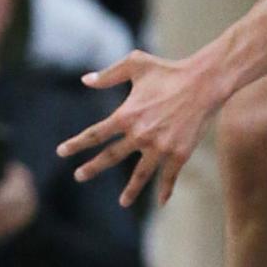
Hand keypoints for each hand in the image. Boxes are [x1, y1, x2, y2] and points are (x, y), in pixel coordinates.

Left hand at [57, 50, 218, 207]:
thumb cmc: (169, 70)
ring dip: (131, 190)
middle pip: (112, 157)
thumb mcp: (136, 63)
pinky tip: (161, 201)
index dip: (77, 144)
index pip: (95, 134)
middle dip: (93, 168)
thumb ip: (109, 74)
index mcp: (127, 115)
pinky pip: (169, 176)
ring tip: (122, 202)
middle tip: (79, 176)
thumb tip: (85, 80)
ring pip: (141, 174)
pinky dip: (166, 189)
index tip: (61, 152)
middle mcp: (141, 135)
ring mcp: (161, 147)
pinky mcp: (180, 153)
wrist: (204, 82)